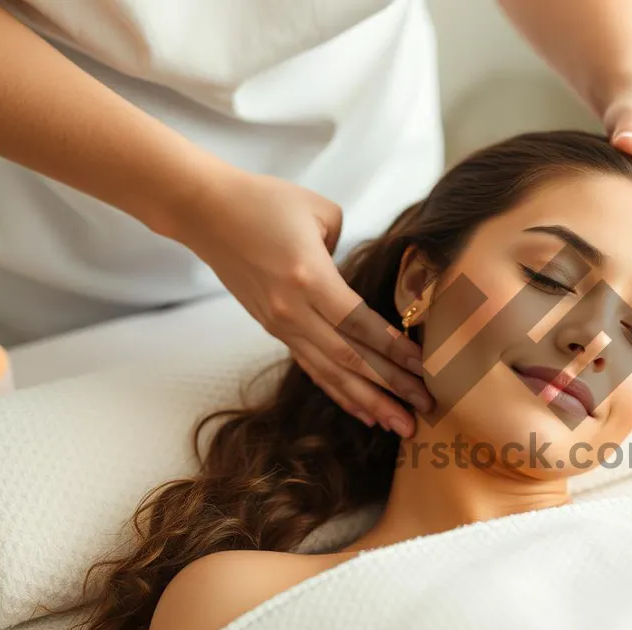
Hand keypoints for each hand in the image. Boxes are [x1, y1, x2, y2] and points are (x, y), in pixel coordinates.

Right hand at [167, 169, 431, 436]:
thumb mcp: (319, 211)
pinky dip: (339, 392)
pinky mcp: (273, 328)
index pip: (359, 324)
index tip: (425, 369)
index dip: (394, 350)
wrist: (205, 212)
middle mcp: (293, 310)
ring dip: (368, 402)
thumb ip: (348, 248)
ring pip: (331, 373)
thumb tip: (360, 278)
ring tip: (400, 425)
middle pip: (349, 358)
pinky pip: (312, 367)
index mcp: (309, 277)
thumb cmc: (265, 201)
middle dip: (391, 387)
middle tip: (426, 409)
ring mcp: (280, 324)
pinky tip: (364, 413)